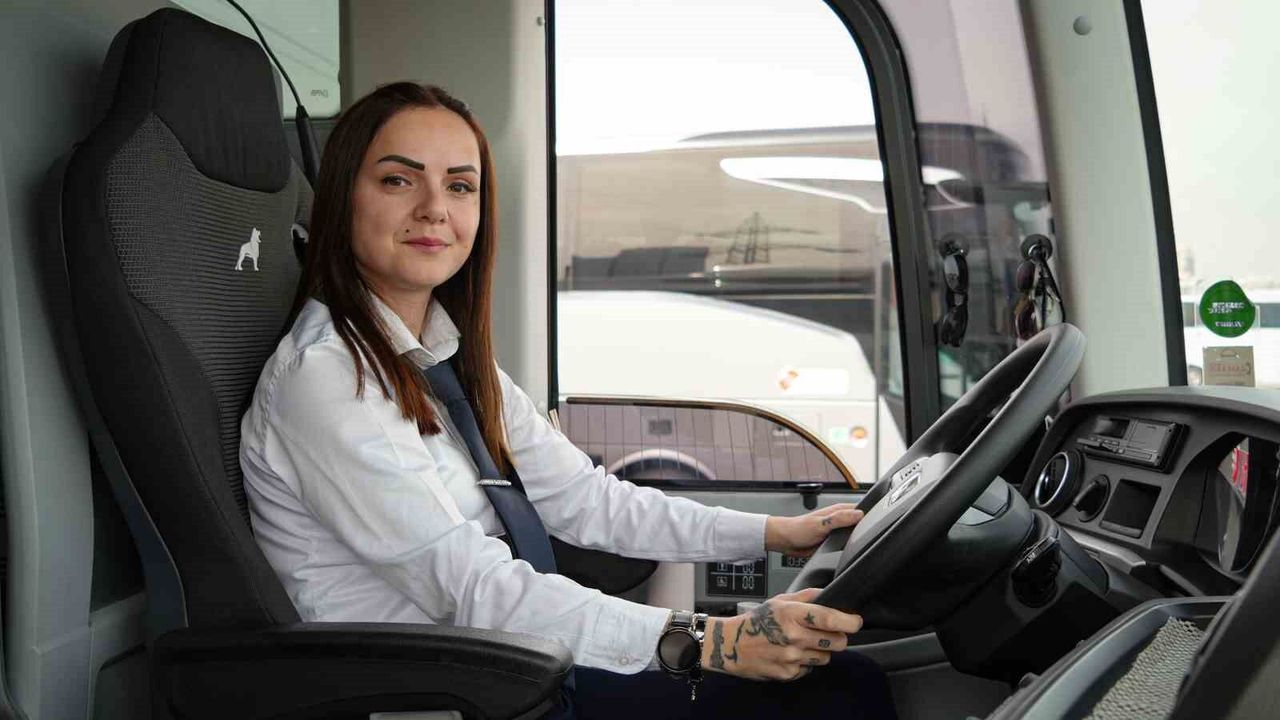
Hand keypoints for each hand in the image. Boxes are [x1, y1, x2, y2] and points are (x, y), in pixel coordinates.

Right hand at [700, 588, 862, 680]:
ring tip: (804, 642)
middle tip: (828, 632)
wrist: (731, 645)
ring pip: (826, 657)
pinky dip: (806, 662)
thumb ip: (807, 596)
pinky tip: (792, 653)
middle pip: (837, 642)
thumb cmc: (756, 621)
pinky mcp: (789, 673)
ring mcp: (792, 657)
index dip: (850, 621)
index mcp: (792, 614)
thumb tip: (830, 593)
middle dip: (838, 637)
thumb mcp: (779, 601)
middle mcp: (794, 637)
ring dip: (821, 650)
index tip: (856, 620)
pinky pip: (810, 669)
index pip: (830, 619)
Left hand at [765, 503, 863, 556]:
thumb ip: (840, 519)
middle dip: (867, 529)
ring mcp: (837, 530)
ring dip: (858, 538)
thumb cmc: (798, 529)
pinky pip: (847, 543)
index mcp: (839, 510)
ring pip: (855, 534)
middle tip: (871, 538)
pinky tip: (852, 551)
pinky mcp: (834, 541)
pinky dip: (850, 546)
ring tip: (862, 545)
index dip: (871, 516)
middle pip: (861, 523)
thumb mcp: (821, 524)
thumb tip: (860, 515)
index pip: (862, 510)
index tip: (878, 524)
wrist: (785, 541)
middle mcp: (840, 519)